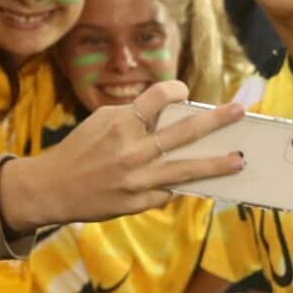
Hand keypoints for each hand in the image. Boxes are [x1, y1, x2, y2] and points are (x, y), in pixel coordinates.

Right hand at [0, 82, 244, 232]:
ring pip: (185, 169)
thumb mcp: (100, 122)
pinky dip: (182, 185)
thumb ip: (134, 117)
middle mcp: (132, 151)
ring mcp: (136, 180)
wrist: (52, 188)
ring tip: (239, 160)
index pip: (158, 97)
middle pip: (184, 132)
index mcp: (121, 124)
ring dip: (216, 164)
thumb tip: (169, 117)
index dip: (176, 90)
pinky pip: (167, 192)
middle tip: (240, 111)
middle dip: (216, 120)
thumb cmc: (79, 149)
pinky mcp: (136, 203)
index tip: (185, 92)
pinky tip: (201, 183)